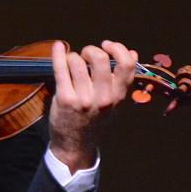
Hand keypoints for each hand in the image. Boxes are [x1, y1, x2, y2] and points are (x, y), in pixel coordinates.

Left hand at [48, 40, 136, 171]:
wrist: (75, 146)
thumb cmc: (94, 120)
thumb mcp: (115, 103)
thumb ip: (122, 80)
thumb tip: (132, 52)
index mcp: (118, 96)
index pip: (127, 65)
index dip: (118, 48)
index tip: (107, 45)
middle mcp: (103, 97)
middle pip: (100, 59)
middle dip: (91, 50)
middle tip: (85, 55)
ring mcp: (83, 99)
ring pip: (78, 62)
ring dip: (73, 56)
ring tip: (72, 63)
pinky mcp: (64, 99)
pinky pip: (60, 69)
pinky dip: (58, 54)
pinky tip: (58, 47)